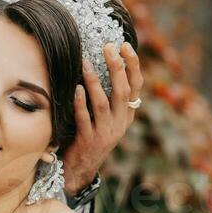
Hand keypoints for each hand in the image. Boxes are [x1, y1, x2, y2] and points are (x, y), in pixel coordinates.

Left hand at [62, 42, 143, 194]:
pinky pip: (84, 119)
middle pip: (122, 92)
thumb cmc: (92, 134)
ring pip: (103, 104)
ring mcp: (105, 133)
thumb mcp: (107, 117)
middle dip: (117, 68)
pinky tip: (75, 88)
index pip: (136, 86)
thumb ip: (110, 96)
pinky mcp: (88, 141)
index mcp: (127, 114)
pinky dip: (80, 103)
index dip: (132, 65)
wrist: (82, 167)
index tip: (125, 45)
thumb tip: (106, 62)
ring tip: (85, 63)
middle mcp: (120, 123)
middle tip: (108, 47)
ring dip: (94, 82)